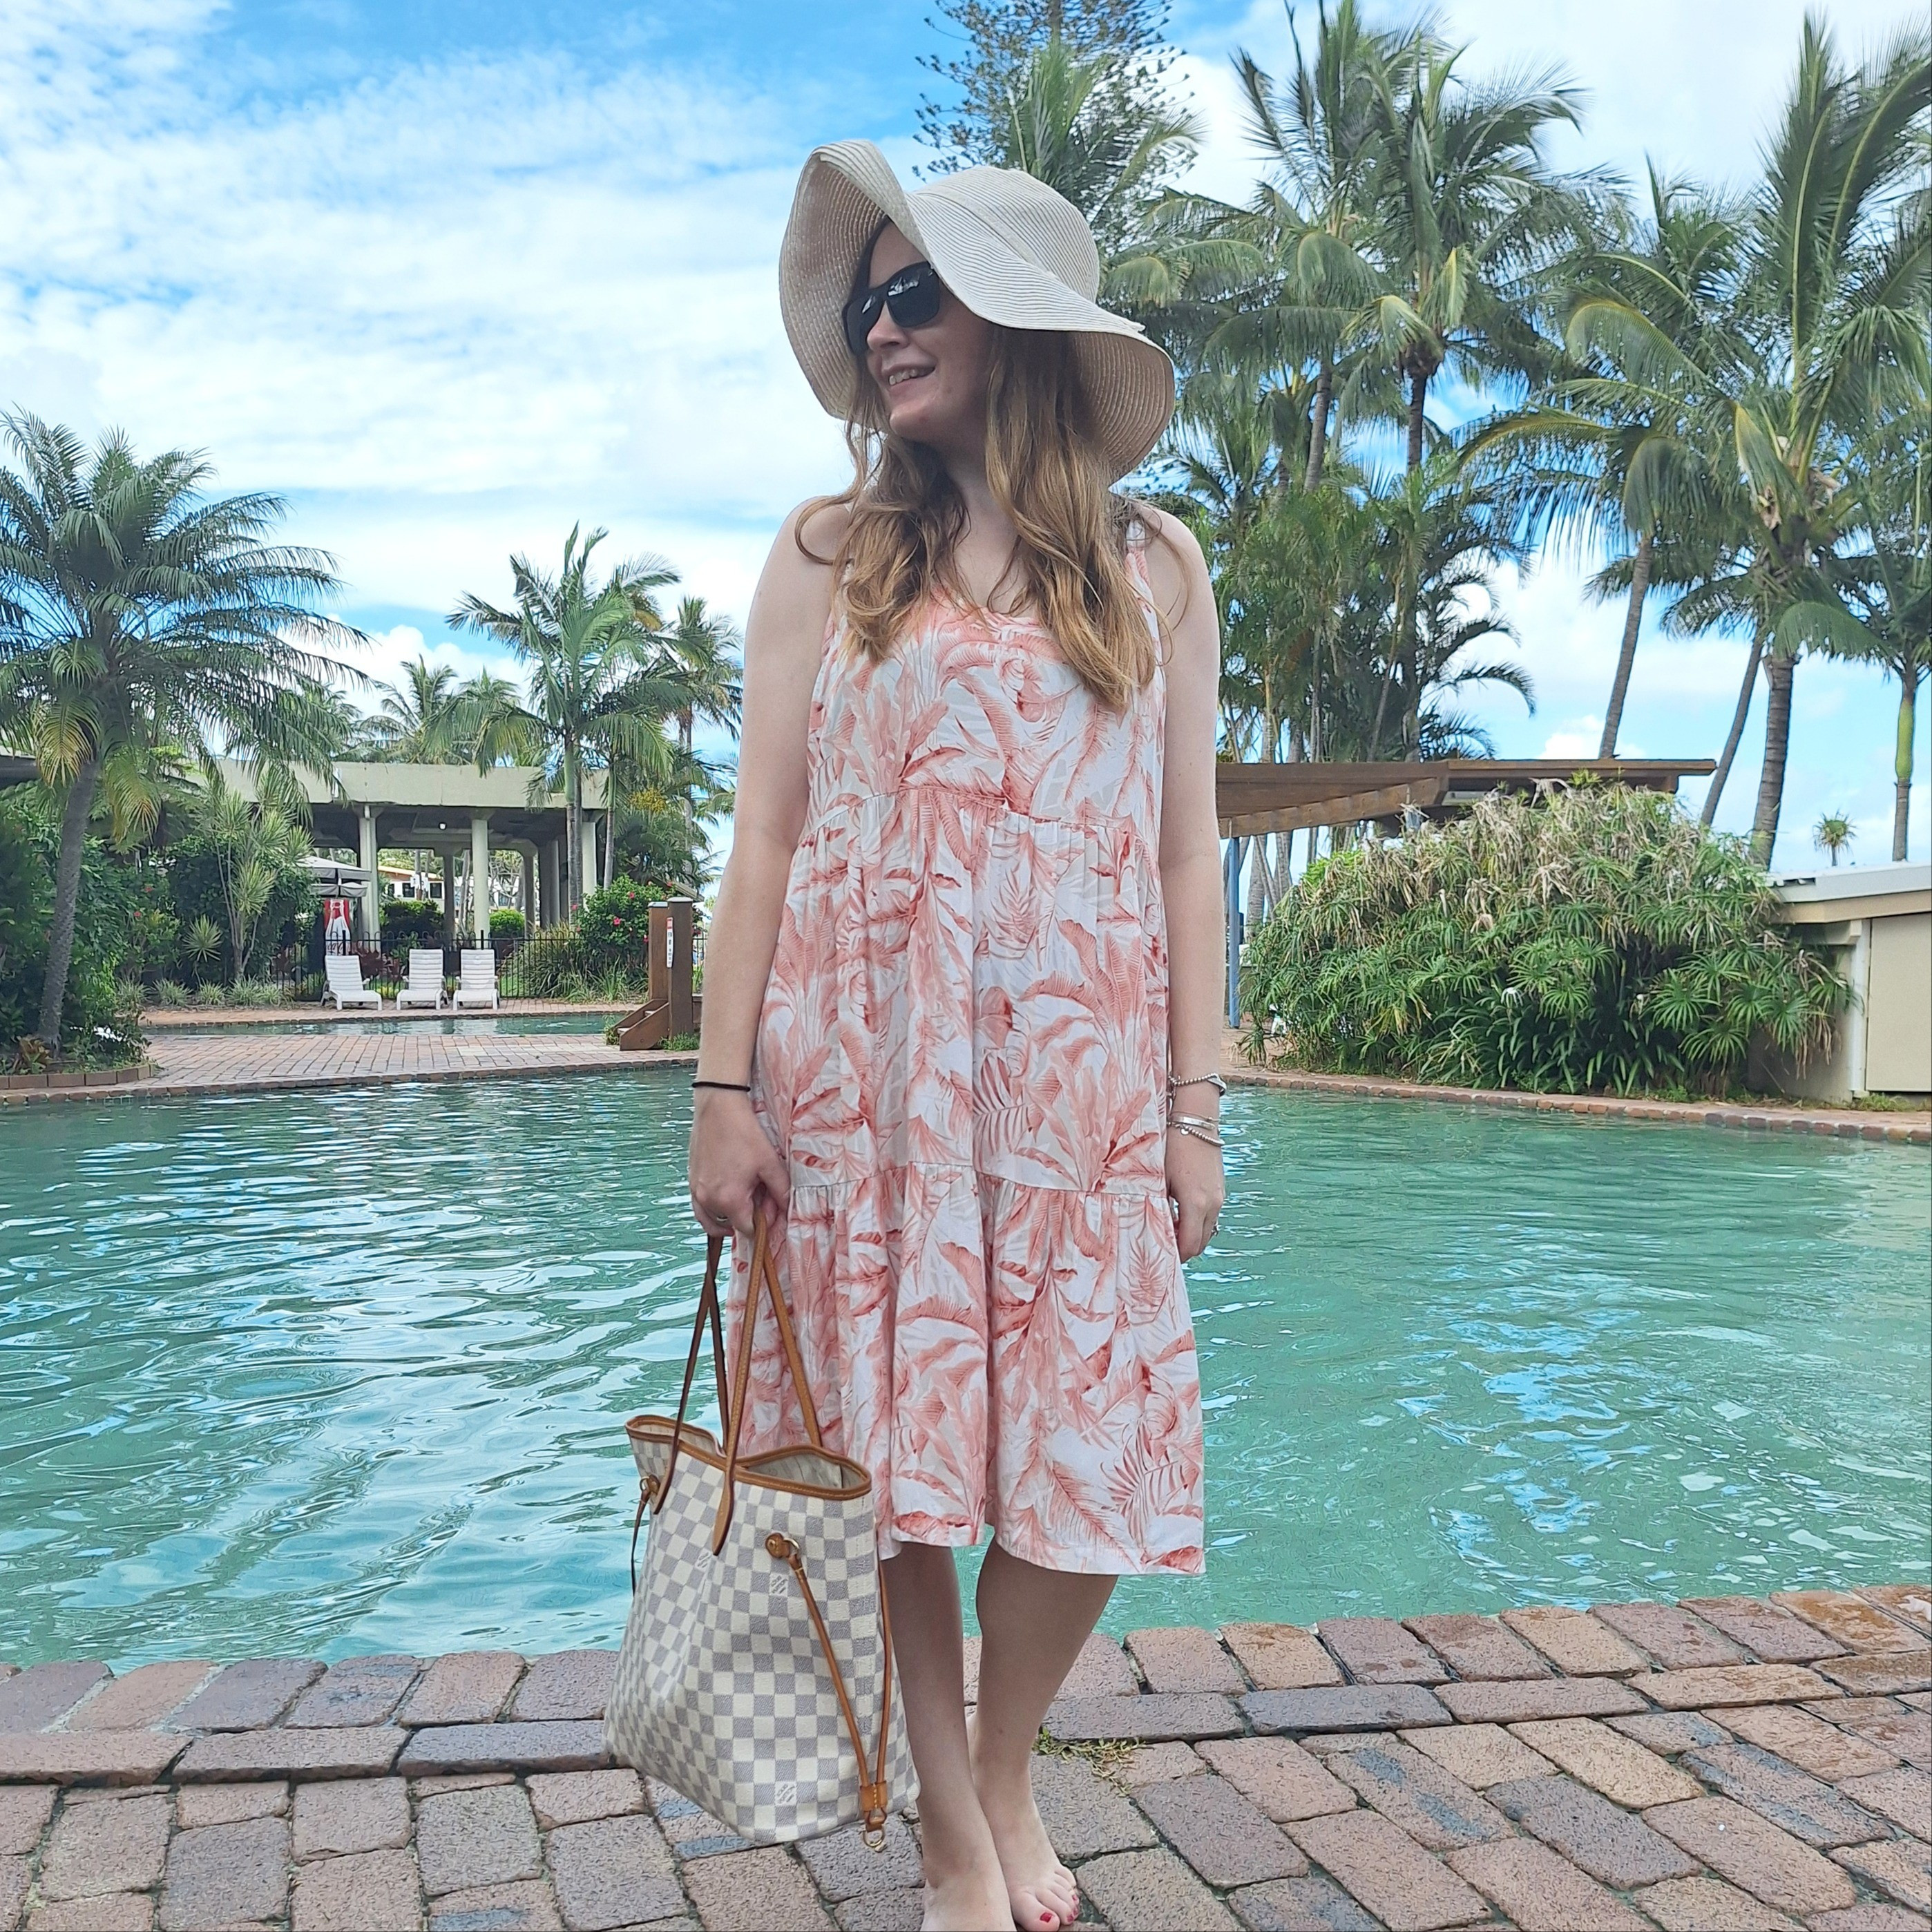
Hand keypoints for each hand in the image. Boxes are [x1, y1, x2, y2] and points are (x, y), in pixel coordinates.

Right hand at [689, 1089, 789, 1240]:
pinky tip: (725, 1201)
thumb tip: (786, 1208)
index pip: (748, 1229)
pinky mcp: (691, 1182)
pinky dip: (712, 1212)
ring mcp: (697, 1192)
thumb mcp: (769, 1162)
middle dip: (750, 1216)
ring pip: (714, 1220)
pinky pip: (700, 1209)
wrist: (718, 1108)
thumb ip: (781, 1190)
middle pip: (732, 1224)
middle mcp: (709, 1200)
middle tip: (762, 1195)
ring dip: (730, 1216)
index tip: (771, 1208)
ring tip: (745, 1200)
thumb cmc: (742, 1132)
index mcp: (730, 1199)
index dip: (763, 1222)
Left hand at [1165, 1126, 1224, 1261]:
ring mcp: (1219, 1197)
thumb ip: (1158, 1207)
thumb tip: (1153, 1229)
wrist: (1195, 1121)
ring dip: (1191, 1236)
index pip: (1190, 1245)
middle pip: (1202, 1242)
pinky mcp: (1220, 1190)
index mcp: (1196, 1203)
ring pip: (1208, 1230)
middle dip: (1185, 1249)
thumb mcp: (1159, 1179)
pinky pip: (1210, 1216)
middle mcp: (1213, 1204)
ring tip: (1170, 1229)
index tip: (1164, 1258)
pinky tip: (1180, 1213)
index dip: (1177, 1256)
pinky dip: (1197, 1222)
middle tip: (1165, 1248)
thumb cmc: (1172, 1147)